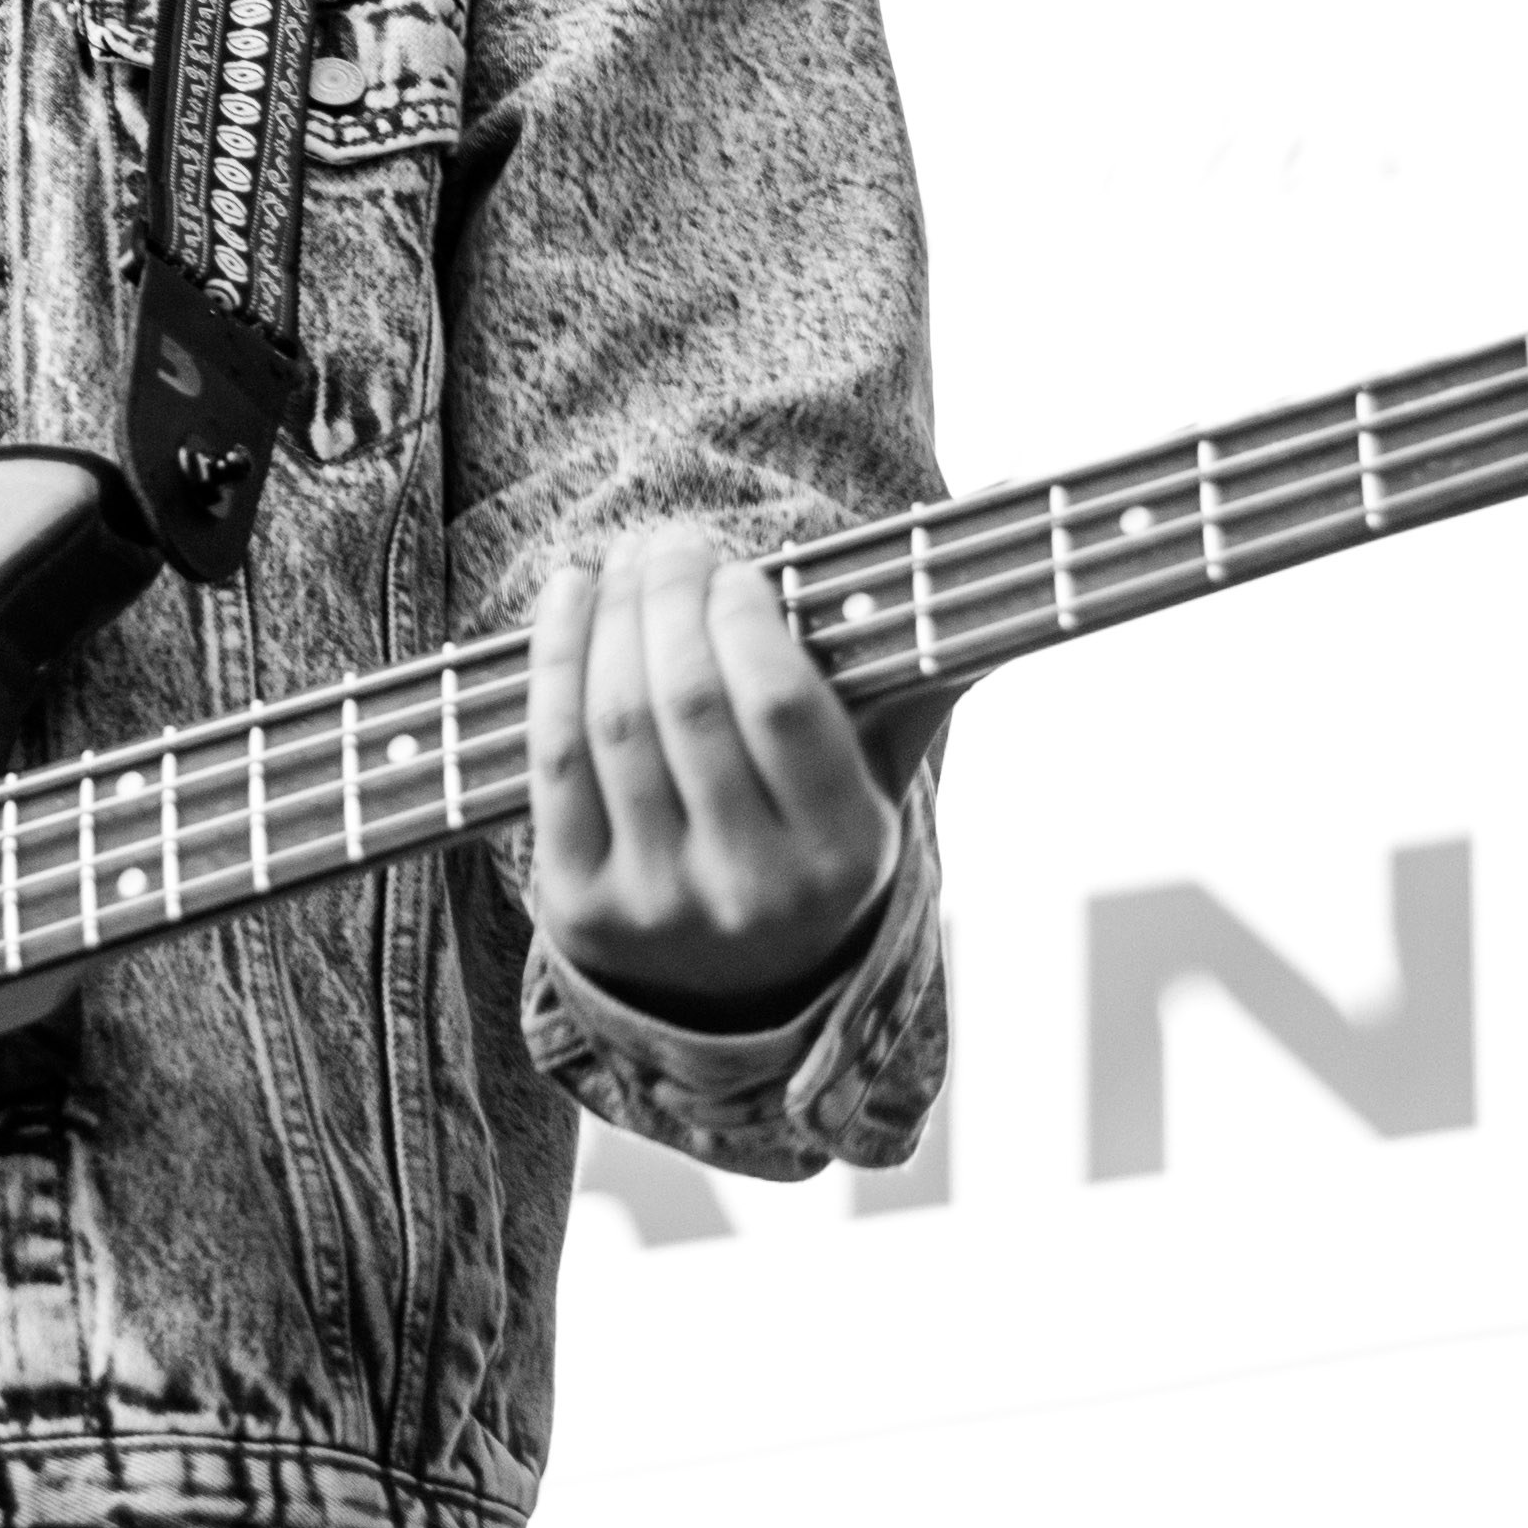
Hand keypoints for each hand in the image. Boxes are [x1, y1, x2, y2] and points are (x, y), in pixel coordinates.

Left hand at [524, 525, 905, 1031]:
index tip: (735, 569)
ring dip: (610, 616)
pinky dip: (553, 662)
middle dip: (668, 595)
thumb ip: (914, 682)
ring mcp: (659, 902)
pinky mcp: (580, 904)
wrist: (731, 985)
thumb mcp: (875, 786)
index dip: (744, 617)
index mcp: (844, 853)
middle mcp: (753, 889)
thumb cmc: (808, 841)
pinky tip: (569, 597)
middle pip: (688, 701)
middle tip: (668, 541)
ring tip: (623, 562)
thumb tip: (974, 560)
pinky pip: (553, 759)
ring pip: (615, 722)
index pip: (779, 705)